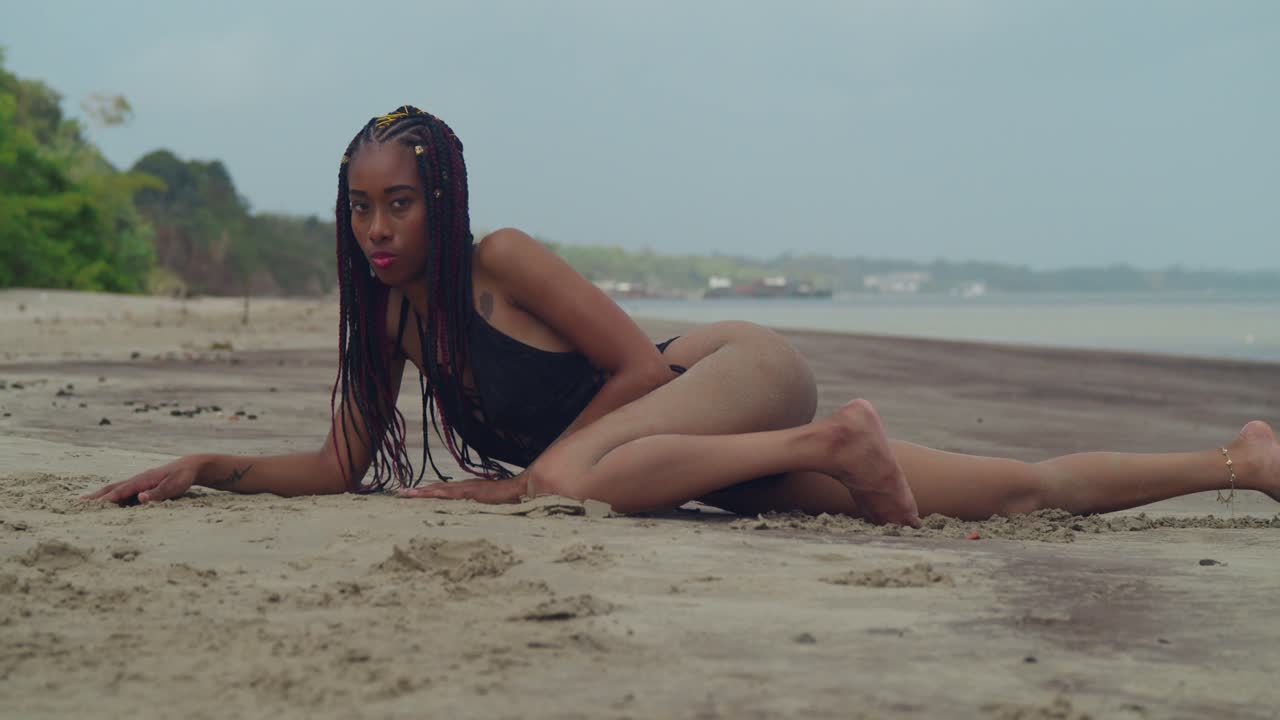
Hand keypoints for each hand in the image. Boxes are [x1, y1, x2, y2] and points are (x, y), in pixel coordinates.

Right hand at [81, 456, 205, 504]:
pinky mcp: (142, 486)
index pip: (120, 492)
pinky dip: (112, 496)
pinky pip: (124, 492)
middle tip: (78, 503)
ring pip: (116, 489)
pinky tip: (107, 504)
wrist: (190, 467)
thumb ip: (157, 493)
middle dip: (96, 496)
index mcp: (142, 480)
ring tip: (86, 503)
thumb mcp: (173, 487)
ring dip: (101, 496)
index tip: (90, 507)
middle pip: (112, 488)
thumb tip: (140, 498)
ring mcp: (138, 482)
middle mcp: (137, 480)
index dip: (105, 500)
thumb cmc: (182, 477)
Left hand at [397, 475, 525, 503]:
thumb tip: (469, 512)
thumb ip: (476, 506)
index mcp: (466, 489)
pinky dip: (436, 493)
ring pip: (439, 489)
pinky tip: (426, 494)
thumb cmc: (504, 499)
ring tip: (406, 493)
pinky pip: (449, 493)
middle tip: (400, 493)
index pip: (442, 490)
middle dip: (418, 491)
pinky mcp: (470, 492)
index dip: (427, 492)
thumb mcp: (487, 504)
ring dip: (422, 492)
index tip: (412, 493)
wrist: (518, 489)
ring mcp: (466, 488)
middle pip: (437, 488)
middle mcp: (463, 486)